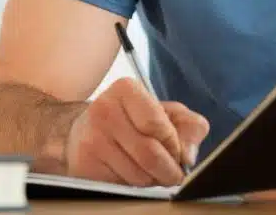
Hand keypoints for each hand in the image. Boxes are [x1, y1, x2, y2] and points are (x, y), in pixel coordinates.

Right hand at [65, 77, 209, 186]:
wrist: (86, 131)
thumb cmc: (133, 120)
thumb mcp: (168, 113)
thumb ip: (190, 127)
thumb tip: (188, 156)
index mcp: (126, 89)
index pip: (158, 126)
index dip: (174, 145)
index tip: (177, 151)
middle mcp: (104, 110)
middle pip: (150, 154)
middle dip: (169, 170)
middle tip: (173, 173)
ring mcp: (91, 139)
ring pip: (137, 175)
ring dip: (152, 180)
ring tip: (149, 170)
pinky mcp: (84, 164)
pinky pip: (121, 186)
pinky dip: (133, 185)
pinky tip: (129, 172)